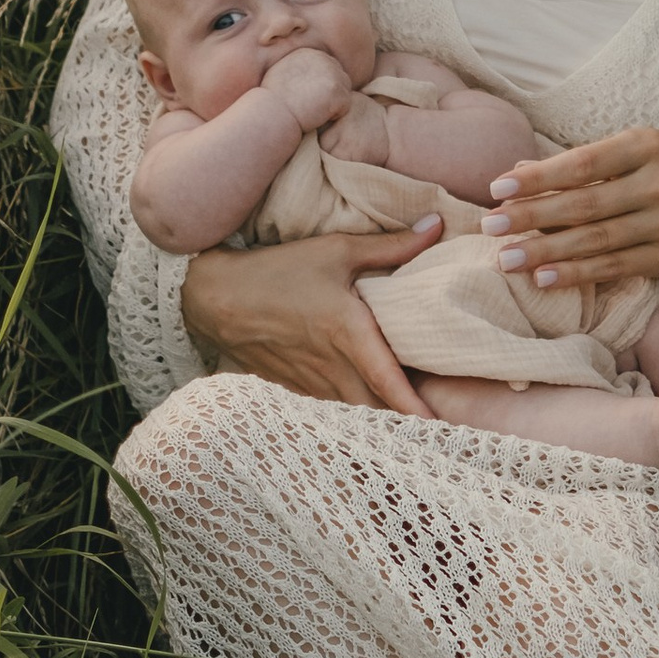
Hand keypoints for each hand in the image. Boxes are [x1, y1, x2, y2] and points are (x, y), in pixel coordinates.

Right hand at [181, 220, 441, 413]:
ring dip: (381, 421)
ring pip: (356, 414)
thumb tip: (437, 226)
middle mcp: (333, 368)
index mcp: (349, 335)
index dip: (416, 409)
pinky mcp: (296, 389)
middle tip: (440, 432)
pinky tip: (368, 413)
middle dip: (406, 424)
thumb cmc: (279, 271)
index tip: (441, 428)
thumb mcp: (337, 250)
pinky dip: (353, 414)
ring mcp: (312, 384)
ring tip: (410, 428)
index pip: (390, 383)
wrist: (217, 298)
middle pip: (377, 410)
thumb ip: (391, 245)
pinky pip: (333, 409)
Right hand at [261, 46, 355, 131]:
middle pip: (340, 78)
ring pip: (344, 92)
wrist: (272, 113)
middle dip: (329, 94)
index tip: (305, 97)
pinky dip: (334, 116)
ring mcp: (332, 74)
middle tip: (310, 105)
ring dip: (332, 104)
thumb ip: (298, 68)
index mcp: (310, 53)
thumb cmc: (272, 101)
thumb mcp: (281, 74)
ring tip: (312, 110)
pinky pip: (345, 106)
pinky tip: (316, 115)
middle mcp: (322, 58)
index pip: (328, 69)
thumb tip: (308, 73)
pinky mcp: (337, 90)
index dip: (320, 87)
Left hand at [486, 128, 658, 344]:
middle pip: (586, 205)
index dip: (539, 178)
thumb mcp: (634, 151)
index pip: (583, 163)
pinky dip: (577, 274)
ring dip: (546, 252)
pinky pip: (615, 268)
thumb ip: (579, 164)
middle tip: (489, 227)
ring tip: (507, 258)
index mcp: (647, 146)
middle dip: (532, 218)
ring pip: (597, 241)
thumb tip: (515, 174)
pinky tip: (544, 278)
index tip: (498, 188)